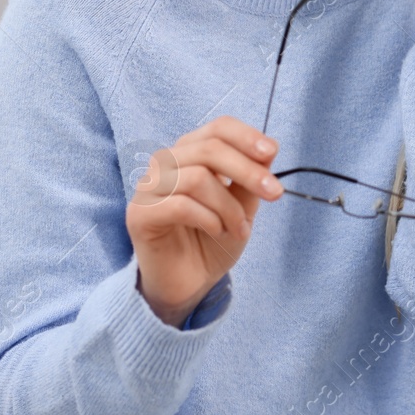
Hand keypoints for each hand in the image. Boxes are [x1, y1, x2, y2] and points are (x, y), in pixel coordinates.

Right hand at [125, 116, 284, 326]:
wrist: (188, 285)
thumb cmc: (211, 242)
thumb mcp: (241, 208)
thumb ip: (249, 180)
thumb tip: (268, 152)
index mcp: (190, 154)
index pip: (217, 128)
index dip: (246, 136)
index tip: (272, 153)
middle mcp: (165, 165)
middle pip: (209, 148)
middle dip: (247, 170)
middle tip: (274, 193)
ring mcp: (148, 188)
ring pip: (198, 177)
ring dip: (229, 206)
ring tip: (240, 229)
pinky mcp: (139, 215)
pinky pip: (180, 206)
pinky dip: (209, 219)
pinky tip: (217, 232)